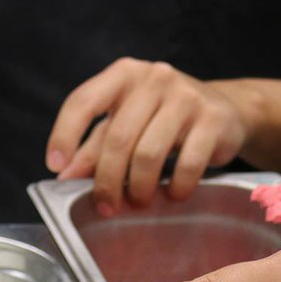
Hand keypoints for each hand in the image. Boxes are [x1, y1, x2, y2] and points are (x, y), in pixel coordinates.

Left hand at [46, 58, 249, 212]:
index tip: (55, 166)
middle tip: (106, 206)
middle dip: (107, 181)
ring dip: (140, 188)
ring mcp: (186, 96)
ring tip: (140, 201)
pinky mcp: (212, 119)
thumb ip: (94, 148)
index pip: (83, 101)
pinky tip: (173, 194)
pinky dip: (176, 187)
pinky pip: (187, 163)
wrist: (226, 110)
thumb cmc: (163, 118)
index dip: (65, 134)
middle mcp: (154, 78)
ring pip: (149, 153)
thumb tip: (65, 177)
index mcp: (123, 75)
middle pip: (117, 138)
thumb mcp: (125, 124)